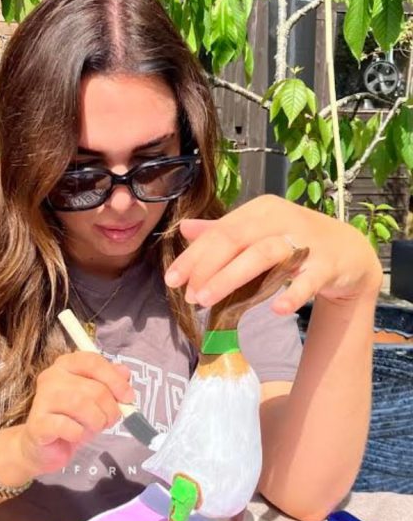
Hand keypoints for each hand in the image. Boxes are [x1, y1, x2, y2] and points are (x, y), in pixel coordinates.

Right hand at [15, 351, 134, 475]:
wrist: (45, 447)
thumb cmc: (72, 419)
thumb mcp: (96, 400)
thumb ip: (110, 383)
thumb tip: (125, 372)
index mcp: (65, 365)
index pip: (93, 362)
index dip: (115, 380)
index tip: (128, 397)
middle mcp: (51, 377)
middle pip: (93, 388)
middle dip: (110, 408)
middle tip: (110, 420)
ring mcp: (42, 399)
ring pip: (82, 405)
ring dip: (97, 421)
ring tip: (95, 427)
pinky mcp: (38, 423)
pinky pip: (69, 427)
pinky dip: (80, 434)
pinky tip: (76, 435)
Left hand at [164, 195, 382, 313]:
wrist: (348, 250)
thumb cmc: (296, 240)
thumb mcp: (259, 231)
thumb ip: (223, 231)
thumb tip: (185, 229)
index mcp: (260, 210)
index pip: (220, 232)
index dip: (194, 256)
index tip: (172, 280)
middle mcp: (280, 219)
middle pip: (236, 240)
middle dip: (208, 268)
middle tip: (189, 296)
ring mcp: (305, 240)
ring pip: (263, 254)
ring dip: (232, 277)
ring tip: (208, 300)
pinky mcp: (326, 263)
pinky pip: (308, 279)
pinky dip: (293, 293)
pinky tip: (278, 310)